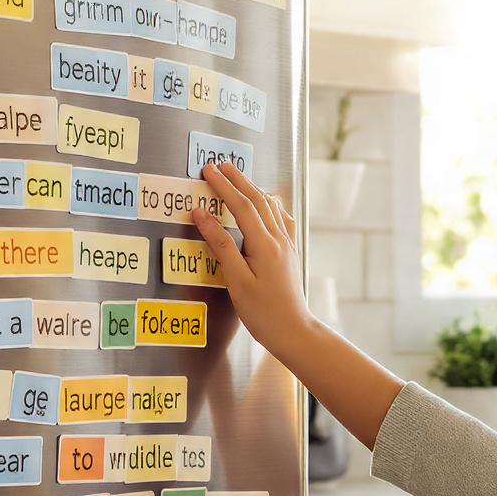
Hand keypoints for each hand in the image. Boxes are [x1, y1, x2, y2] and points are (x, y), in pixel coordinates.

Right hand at [193, 163, 312, 358]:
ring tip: (237, 177)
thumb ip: (220, 245)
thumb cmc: (263, 312)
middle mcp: (279, 239)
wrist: (294, 330)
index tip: (208, 170)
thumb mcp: (236, 279)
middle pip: (257, 200)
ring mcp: (287, 245)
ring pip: (270, 207)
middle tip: (219, 165)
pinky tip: (268, 205)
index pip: (240, 205)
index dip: (223, 186)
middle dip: (237, 180)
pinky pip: (281, 219)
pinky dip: (270, 206)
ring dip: (252, 189)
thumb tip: (202, 215)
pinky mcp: (290, 253)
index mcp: (265, 244)